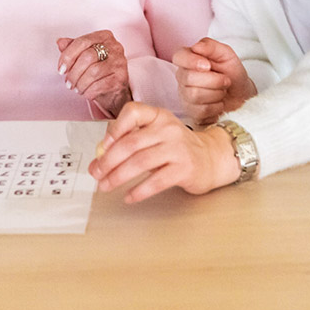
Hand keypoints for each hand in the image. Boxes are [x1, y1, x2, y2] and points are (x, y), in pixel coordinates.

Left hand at [56, 30, 130, 117]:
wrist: (114, 89)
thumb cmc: (98, 69)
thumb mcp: (83, 55)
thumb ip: (72, 48)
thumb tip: (60, 42)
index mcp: (104, 36)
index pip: (82, 41)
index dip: (68, 56)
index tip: (61, 68)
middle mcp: (115, 47)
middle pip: (87, 57)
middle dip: (74, 72)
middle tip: (68, 82)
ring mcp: (120, 62)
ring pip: (93, 72)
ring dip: (80, 83)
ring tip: (76, 88)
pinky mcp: (121, 78)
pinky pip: (100, 85)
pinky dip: (89, 91)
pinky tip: (86, 92)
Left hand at [88, 102, 240, 200]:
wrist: (212, 158)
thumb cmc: (177, 148)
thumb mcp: (156, 136)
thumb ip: (131, 141)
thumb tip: (100, 157)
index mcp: (158, 117)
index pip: (133, 112)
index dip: (115, 128)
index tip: (103, 144)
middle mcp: (168, 129)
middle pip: (131, 143)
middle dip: (109, 160)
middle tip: (96, 172)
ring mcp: (178, 149)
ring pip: (140, 162)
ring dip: (118, 176)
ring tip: (106, 186)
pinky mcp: (185, 169)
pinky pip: (157, 181)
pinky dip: (139, 190)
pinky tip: (129, 197)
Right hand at [172, 38, 256, 125]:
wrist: (242, 96)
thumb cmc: (233, 74)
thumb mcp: (227, 55)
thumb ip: (211, 46)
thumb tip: (196, 46)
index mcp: (189, 60)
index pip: (179, 57)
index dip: (191, 61)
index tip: (208, 65)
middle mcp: (183, 77)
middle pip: (188, 78)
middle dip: (214, 80)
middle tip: (226, 80)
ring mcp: (185, 96)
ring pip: (194, 95)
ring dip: (216, 93)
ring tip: (223, 91)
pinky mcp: (192, 112)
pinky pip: (201, 110)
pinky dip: (216, 107)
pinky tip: (219, 103)